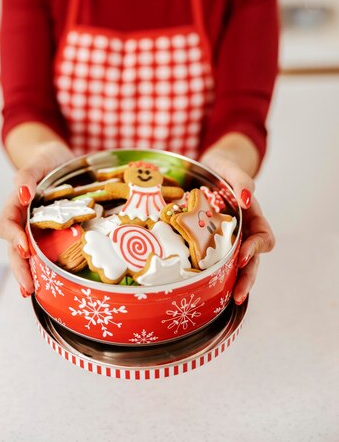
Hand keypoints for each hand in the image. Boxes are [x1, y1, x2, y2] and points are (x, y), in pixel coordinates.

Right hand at [0, 141, 73, 295]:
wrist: (62, 159)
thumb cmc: (48, 160)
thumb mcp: (40, 161)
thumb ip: (27, 174)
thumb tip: (22, 192)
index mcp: (17, 204)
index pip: (7, 224)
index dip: (14, 238)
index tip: (25, 248)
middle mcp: (24, 220)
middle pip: (14, 248)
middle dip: (19, 268)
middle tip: (28, 286)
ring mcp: (37, 229)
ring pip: (28, 255)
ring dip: (29, 273)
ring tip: (33, 292)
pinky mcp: (52, 234)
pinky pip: (46, 253)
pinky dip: (47, 268)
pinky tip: (53, 283)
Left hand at [200, 151, 274, 303]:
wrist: (203, 167)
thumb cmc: (220, 167)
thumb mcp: (229, 167)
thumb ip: (241, 180)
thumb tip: (247, 198)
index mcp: (251, 216)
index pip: (264, 238)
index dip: (255, 249)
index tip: (242, 256)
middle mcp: (242, 231)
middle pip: (252, 260)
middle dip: (247, 278)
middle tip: (237, 294)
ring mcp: (226, 239)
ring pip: (235, 266)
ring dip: (233, 283)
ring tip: (226, 300)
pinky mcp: (208, 243)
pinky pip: (215, 262)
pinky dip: (212, 275)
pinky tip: (202, 287)